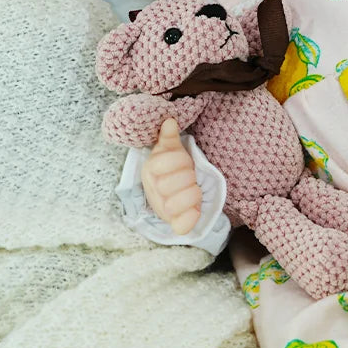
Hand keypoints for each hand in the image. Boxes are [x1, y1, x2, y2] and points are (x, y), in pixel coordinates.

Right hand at [141, 118, 201, 234]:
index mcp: (151, 171)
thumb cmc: (173, 167)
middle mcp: (154, 192)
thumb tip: (170, 121)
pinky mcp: (175, 222)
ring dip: (190, 196)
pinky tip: (196, 209)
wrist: (173, 190)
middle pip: (166, 186)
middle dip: (186, 177)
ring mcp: (163, 209)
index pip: (161, 164)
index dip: (178, 160)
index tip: (186, 160)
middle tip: (191, 175)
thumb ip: (169, 137)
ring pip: (172, 207)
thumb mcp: (171, 150)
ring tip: (195, 189)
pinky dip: (190, 219)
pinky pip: (181, 226)